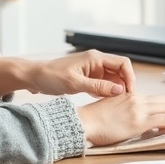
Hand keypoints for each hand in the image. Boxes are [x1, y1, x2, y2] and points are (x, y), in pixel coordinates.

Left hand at [19, 49, 135, 97]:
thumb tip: (119, 90)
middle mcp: (96, 63)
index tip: (130, 92)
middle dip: (125, 85)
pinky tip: (107, 104)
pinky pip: (104, 85)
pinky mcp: (88, 79)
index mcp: (95, 58)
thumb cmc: (51, 76)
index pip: (122, 63)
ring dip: (116, 91)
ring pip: (113, 80)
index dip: (130, 77)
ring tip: (117, 105)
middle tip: (125, 102)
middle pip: (120, 72)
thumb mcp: (75, 83)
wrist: (34, 77)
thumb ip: (98, 87)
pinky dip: (107, 93)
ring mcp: (92, 71)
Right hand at [77, 93, 164, 146]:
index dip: (164, 104)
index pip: (152, 98)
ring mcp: (138, 109)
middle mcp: (135, 99)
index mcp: (128, 95)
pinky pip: (164, 119)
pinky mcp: (139, 121)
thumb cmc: (92, 119)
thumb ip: (123, 109)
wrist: (84, 122)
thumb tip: (131, 117)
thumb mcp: (110, 108)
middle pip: (163, 101)